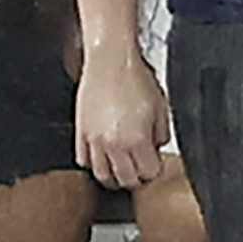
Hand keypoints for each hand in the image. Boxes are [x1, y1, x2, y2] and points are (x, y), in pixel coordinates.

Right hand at [76, 46, 172, 187]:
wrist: (110, 61)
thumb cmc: (135, 78)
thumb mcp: (161, 107)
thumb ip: (162, 133)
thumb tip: (157, 147)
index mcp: (136, 139)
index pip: (148, 173)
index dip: (155, 171)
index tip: (155, 166)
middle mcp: (113, 143)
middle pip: (124, 180)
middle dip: (136, 179)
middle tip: (140, 172)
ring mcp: (94, 140)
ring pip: (101, 175)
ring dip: (113, 178)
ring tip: (121, 172)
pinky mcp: (81, 132)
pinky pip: (83, 159)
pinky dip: (92, 164)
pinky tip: (102, 159)